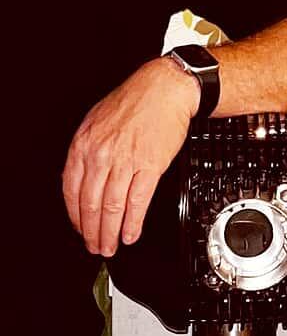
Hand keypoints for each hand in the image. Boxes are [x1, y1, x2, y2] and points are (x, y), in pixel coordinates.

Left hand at [63, 57, 199, 256]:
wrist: (164, 90)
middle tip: (94, 245)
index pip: (71, 189)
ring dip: (110, 232)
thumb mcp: (98, 122)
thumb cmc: (136, 103)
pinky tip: (131, 233)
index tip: (80, 228)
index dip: (75, 215)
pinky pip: (137, 201)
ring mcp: (125, 161)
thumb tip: (86, 178)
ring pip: (112, 207)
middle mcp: (101, 154)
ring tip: (111, 245)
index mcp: (84, 144)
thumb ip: (89, 150)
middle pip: (90, 203)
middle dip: (91, 231)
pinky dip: (133, 222)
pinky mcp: (150, 166)